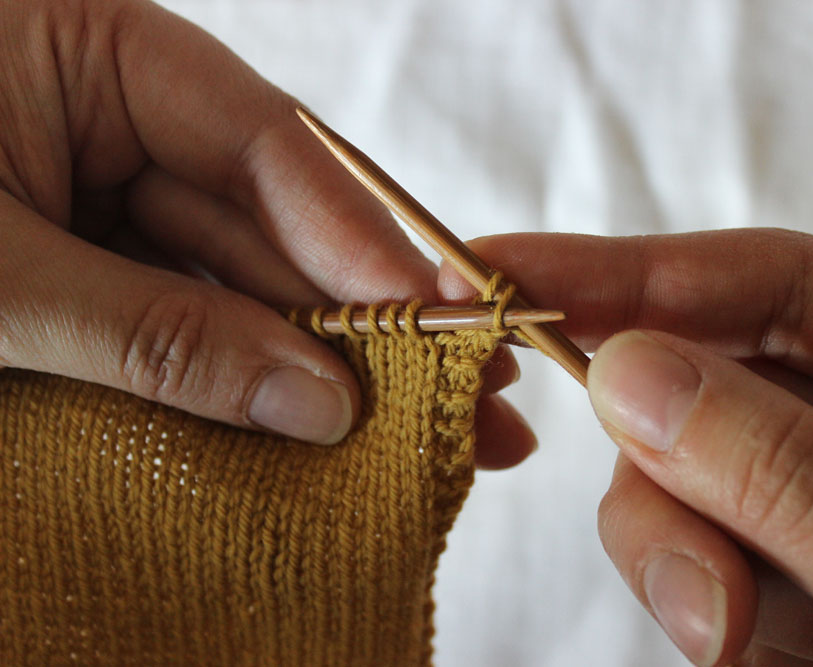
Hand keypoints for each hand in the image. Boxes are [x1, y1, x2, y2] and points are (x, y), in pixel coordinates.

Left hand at [0, 0, 531, 463]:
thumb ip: (152, 334)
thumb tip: (318, 403)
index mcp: (98, 54)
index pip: (273, 144)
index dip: (366, 241)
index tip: (444, 322)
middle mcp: (122, 118)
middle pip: (278, 224)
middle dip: (365, 319)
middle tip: (465, 395)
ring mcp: (111, 195)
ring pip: (242, 284)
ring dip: (319, 363)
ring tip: (414, 432)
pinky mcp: (97, 266)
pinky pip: (189, 319)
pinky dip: (241, 377)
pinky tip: (313, 427)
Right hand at [439, 229, 812, 664]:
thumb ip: (791, 475)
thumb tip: (626, 369)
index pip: (768, 280)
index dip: (627, 272)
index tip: (501, 272)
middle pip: (702, 386)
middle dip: (670, 485)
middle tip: (708, 604)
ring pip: (680, 477)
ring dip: (685, 564)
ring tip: (745, 643)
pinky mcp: (795, 561)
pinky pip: (698, 552)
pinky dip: (706, 607)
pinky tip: (766, 651)